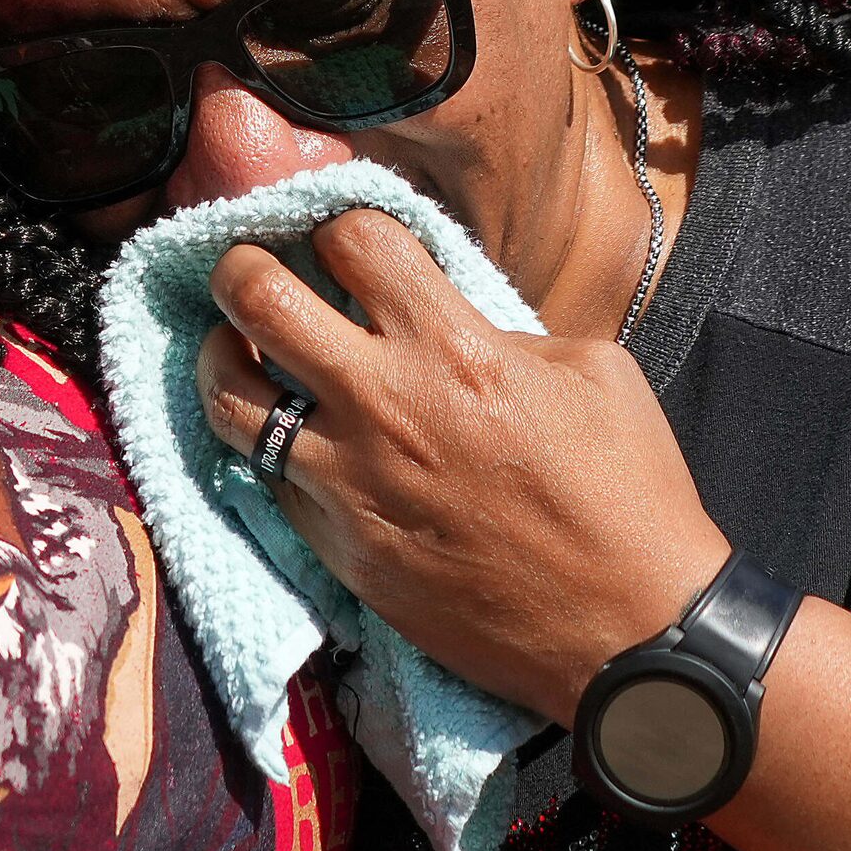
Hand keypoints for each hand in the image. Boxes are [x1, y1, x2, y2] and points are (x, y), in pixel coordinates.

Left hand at [196, 207, 727, 724]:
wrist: (628, 631)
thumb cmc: (627, 493)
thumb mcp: (591, 371)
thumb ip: (500, 328)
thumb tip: (443, 320)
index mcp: (451, 345)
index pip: (351, 236)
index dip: (338, 219)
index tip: (340, 236)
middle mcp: (383, 403)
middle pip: (259, 297)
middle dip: (239, 265)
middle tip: (245, 268)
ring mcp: (349, 479)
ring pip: (228, 396)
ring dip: (222, 357)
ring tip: (234, 347)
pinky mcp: (337, 547)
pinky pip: (267, 478)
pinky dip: (264, 445)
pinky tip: (283, 434)